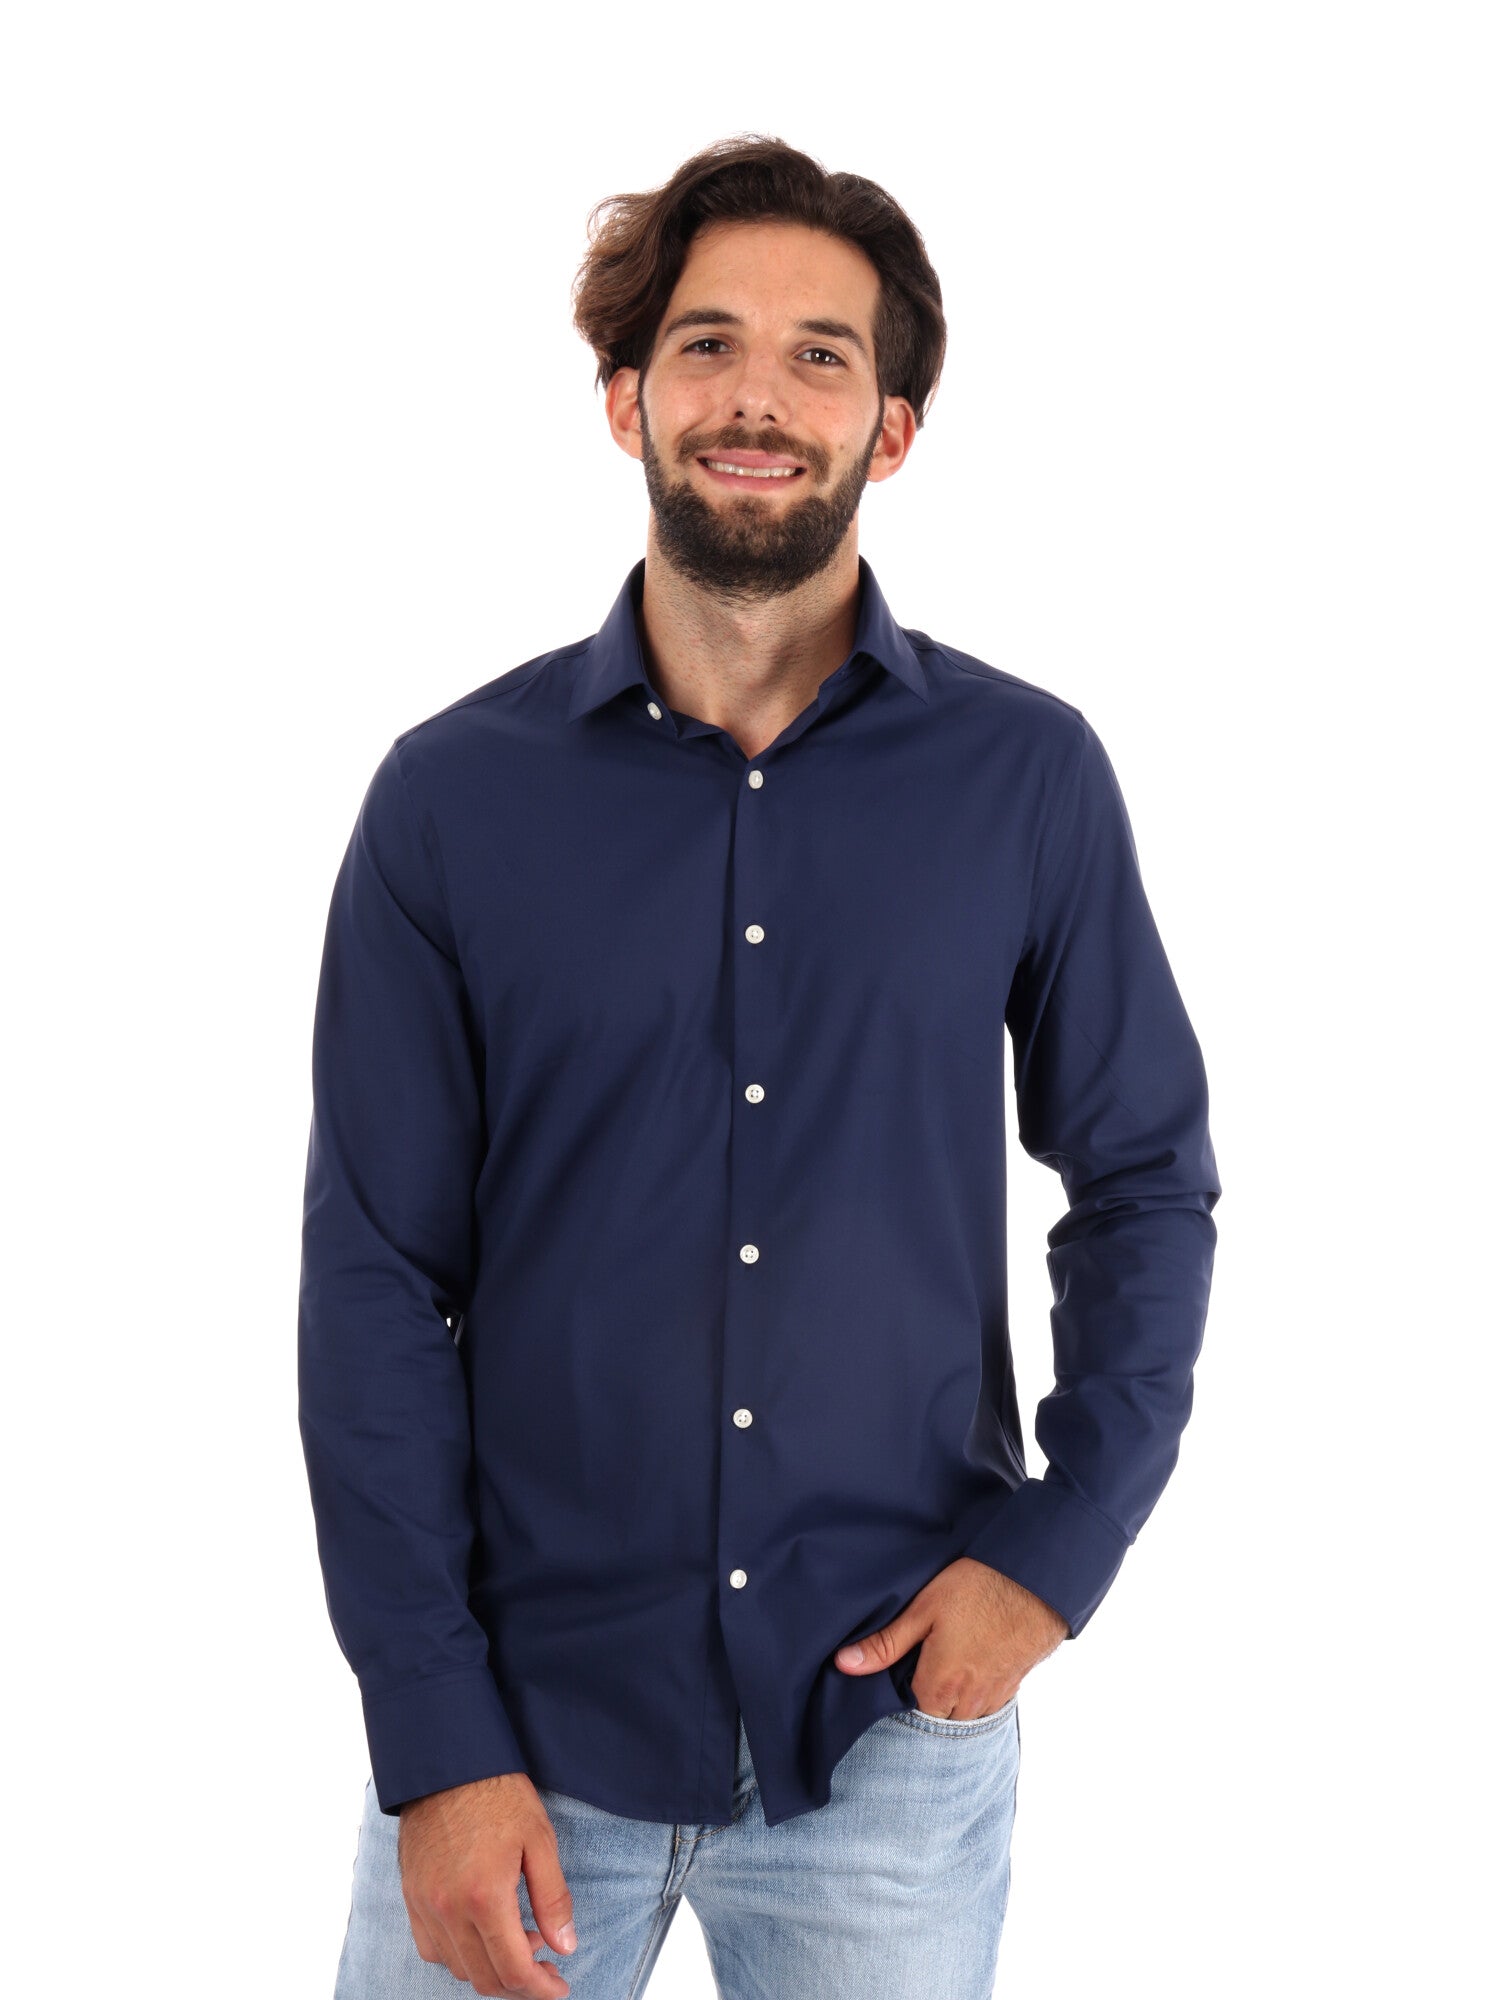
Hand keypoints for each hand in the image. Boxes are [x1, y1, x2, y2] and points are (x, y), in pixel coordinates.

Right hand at [397, 1773, 577, 1997]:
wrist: (448, 1763)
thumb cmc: (498, 1794)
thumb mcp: (539, 1840)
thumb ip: (553, 1899)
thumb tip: (565, 1947)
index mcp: (485, 1898)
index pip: (514, 1971)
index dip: (540, 1989)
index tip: (559, 1987)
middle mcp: (448, 1910)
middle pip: (485, 1978)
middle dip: (520, 1984)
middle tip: (546, 1967)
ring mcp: (425, 1906)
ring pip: (458, 1968)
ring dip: (491, 1968)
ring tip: (518, 1939)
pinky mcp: (411, 1896)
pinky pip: (432, 1948)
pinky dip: (459, 1955)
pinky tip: (481, 1933)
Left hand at [834, 1558, 1068, 1716]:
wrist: (1037, 1580)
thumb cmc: (978, 1588)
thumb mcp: (923, 1608)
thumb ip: (886, 1643)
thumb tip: (844, 1664)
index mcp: (939, 1687)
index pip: (906, 1712)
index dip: (896, 1690)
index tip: (896, 1667)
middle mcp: (968, 1703)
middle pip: (935, 1717)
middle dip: (923, 1698)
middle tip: (919, 1660)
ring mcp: (994, 1697)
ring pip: (962, 1715)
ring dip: (950, 1697)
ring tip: (944, 1659)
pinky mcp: (1013, 1686)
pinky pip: (985, 1704)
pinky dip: (974, 1691)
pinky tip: (970, 1661)